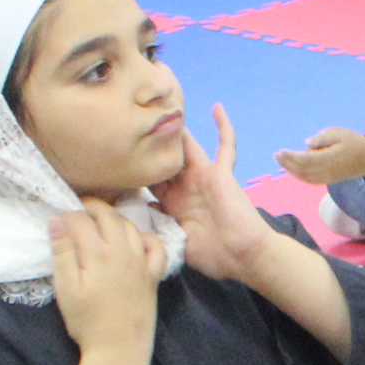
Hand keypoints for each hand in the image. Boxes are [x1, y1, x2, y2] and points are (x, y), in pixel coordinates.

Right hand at [48, 203, 162, 358]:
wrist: (119, 350)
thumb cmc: (87, 322)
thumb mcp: (66, 289)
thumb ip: (62, 252)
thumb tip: (56, 220)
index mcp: (98, 254)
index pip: (81, 220)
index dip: (67, 215)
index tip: (59, 219)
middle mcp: (123, 253)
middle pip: (109, 216)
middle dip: (92, 207)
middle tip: (79, 210)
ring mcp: (142, 263)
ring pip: (131, 227)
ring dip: (116, 218)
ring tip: (102, 222)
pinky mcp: (153, 275)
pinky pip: (157, 247)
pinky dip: (146, 237)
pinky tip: (135, 239)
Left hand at [154, 102, 270, 282]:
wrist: (244, 257)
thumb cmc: (214, 256)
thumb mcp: (177, 243)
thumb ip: (159, 227)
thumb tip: (141, 209)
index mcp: (173, 205)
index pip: (149, 181)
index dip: (136, 169)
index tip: (119, 156)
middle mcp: (185, 187)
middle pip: (164, 159)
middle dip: (152, 145)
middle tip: (136, 123)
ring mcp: (203, 177)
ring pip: (187, 147)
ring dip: (177, 131)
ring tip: (164, 108)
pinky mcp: (221, 172)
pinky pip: (226, 146)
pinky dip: (224, 127)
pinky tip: (217, 107)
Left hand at [273, 125, 363, 184]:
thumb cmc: (356, 142)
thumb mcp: (339, 133)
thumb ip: (321, 138)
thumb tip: (306, 144)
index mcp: (328, 159)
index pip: (303, 160)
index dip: (290, 157)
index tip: (280, 151)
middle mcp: (327, 171)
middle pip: (302, 170)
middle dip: (287, 163)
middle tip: (275, 156)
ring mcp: (329, 178)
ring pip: (305, 178)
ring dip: (292, 171)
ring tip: (282, 163)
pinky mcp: (331, 180)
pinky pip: (312, 181)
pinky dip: (301, 176)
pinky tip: (295, 170)